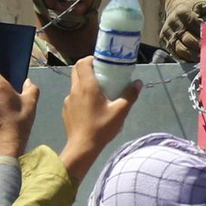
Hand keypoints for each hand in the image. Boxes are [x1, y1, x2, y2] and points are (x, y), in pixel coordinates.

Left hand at [59, 56, 141, 182]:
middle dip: (87, 68)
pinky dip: (81, 96)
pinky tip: (91, 107)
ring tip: (98, 92)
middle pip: (76, 70)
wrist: (82, 147)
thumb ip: (130, 95)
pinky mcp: (66, 110)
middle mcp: (75, 90)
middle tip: (101, 73)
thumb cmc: (102, 127)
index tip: (102, 62)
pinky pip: (74, 97)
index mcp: (87, 87)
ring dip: (85, 82)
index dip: (91, 59)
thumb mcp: (120, 111)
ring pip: (75, 84)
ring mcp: (68, 100)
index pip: (83, 63)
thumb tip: (138, 82)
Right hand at [160, 0, 205, 62]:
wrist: (176, 5)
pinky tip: (195, 59)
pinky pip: (175, 53)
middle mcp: (173, 22)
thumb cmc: (195, 6)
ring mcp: (167, 32)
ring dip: (194, 56)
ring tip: (204, 58)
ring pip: (181, 49)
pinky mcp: (164, 40)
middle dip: (201, 48)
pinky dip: (185, 58)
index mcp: (183, 11)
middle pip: (188, 40)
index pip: (196, 27)